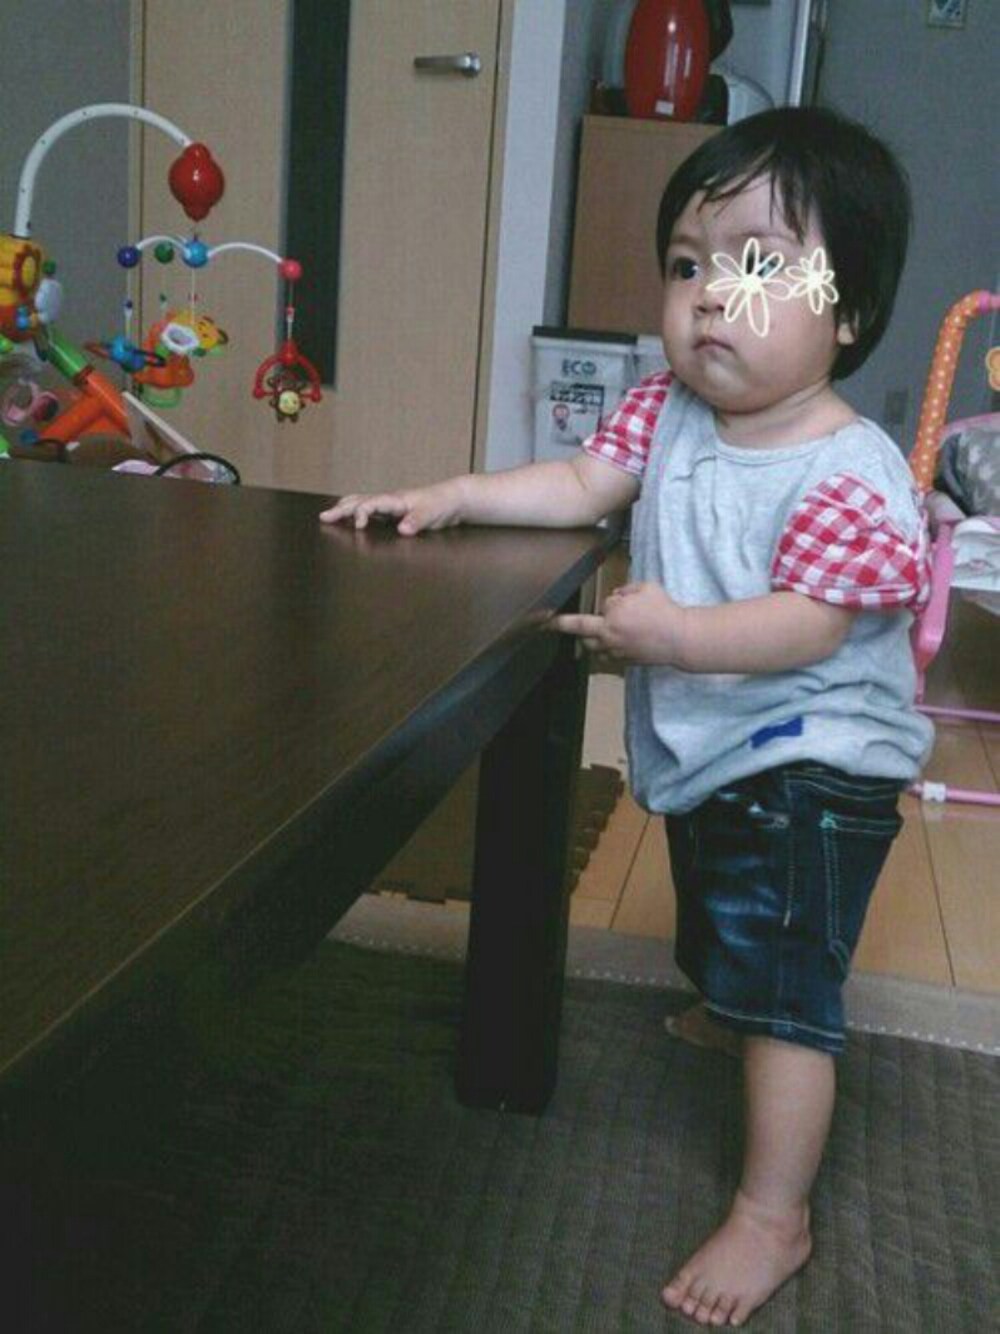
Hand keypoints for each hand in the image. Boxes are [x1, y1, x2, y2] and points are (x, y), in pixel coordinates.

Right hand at [319, 478, 464, 535]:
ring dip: (346, 508)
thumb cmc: (443, 504)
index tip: (357, 527)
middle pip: (360, 500)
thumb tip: (401, 529)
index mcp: (396, 499)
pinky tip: (353, 519)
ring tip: (331, 515)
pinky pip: (371, 509)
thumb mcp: (432, 514)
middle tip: (323, 517)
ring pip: (363, 502)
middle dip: (341, 509)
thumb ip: (417, 521)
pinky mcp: (395, 511)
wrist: (454, 498)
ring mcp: (391, 505)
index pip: (371, 503)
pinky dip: (357, 512)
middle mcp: (390, 500)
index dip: (361, 513)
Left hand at [551, 581, 685, 664]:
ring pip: (590, 646)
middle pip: (579, 628)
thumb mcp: (647, 588)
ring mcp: (615, 649)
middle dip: (563, 624)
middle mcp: (610, 633)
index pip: (604, 605)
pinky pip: (604, 657)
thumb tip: (616, 597)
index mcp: (614, 613)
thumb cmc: (665, 611)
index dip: (614, 602)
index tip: (617, 601)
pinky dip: (602, 651)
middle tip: (548, 623)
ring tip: (582, 636)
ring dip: (587, 639)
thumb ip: (627, 589)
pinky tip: (604, 647)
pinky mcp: (622, 661)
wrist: (679, 638)